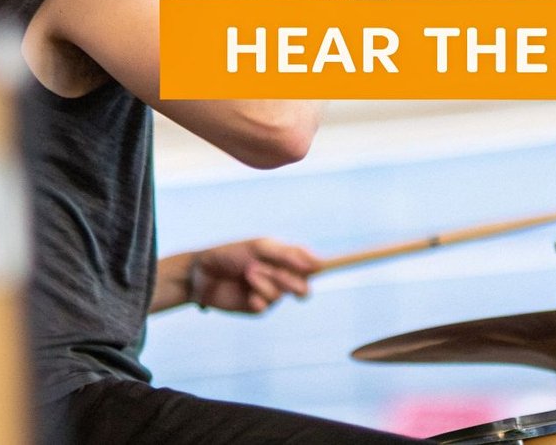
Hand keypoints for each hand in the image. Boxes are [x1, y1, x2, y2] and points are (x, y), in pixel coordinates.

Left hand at [188, 238, 321, 313]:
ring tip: (247, 273)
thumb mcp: (259, 247)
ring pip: (284, 294)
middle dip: (290, 278)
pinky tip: (245, 294)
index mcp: (283, 258)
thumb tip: (319, 262)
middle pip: (304, 285)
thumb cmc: (229, 254)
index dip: (330, 264)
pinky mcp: (257, 308)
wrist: (199, 273)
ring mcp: (270, 293)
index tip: (355, 262)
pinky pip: (268, 306)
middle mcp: (280, 276)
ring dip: (266, 282)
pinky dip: (257, 298)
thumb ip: (288, 254)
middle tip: (270, 270)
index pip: (311, 262)